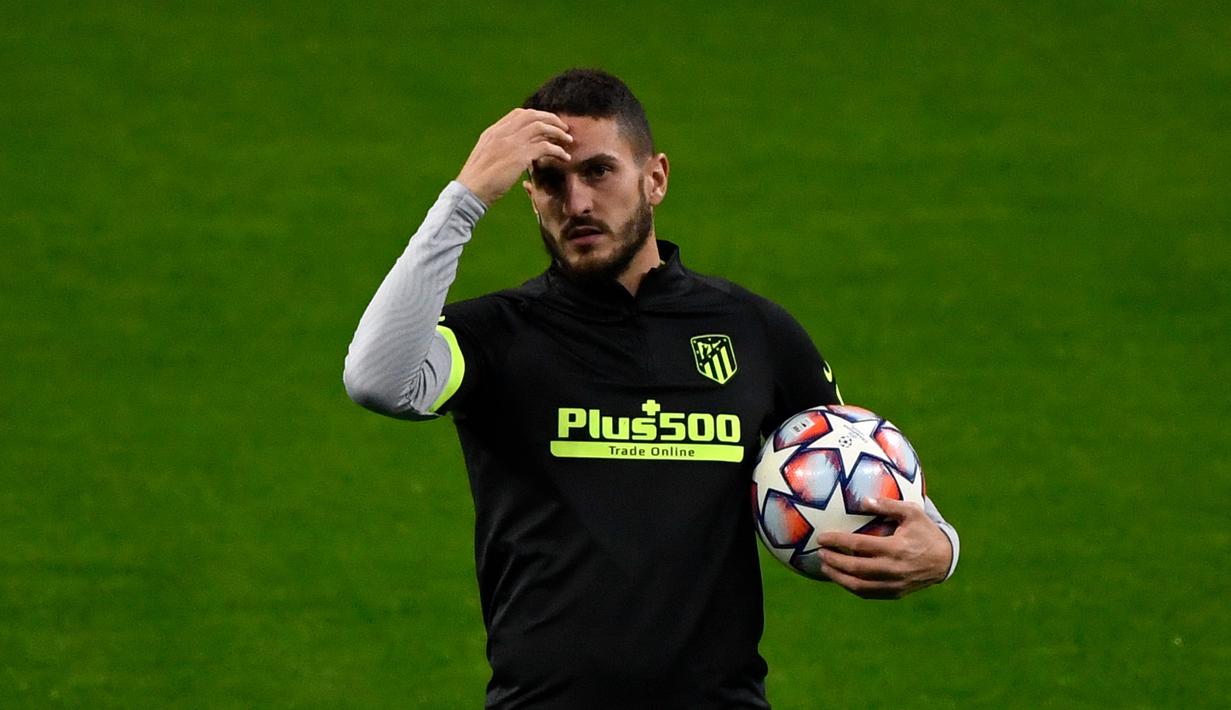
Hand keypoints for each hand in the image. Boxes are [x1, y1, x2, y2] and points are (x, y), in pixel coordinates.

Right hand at [456, 108, 572, 205]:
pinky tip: (564, 158)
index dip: (536, 116)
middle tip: (563, 128)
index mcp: (493, 132)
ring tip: (568, 140)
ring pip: (541, 127)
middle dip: (551, 119)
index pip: (518, 114)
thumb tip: (511, 151)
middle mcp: (502, 133)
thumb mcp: (484, 157)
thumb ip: (497, 148)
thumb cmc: (477, 181)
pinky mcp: (519, 156)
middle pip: (532, 116)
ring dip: (558, 132)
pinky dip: (558, 150)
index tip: (547, 123)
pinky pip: (545, 147)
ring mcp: (510, 143)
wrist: (470, 192)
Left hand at [816, 497, 952, 599]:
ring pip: (859, 585)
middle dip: (834, 561)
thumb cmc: (925, 531)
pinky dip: (852, 587)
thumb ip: (888, 506)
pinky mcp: (895, 593)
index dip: (838, 541)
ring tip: (825, 568)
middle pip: (855, 568)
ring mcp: (894, 584)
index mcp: (895, 548)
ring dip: (839, 578)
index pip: (859, 545)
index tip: (822, 538)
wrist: (945, 560)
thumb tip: (863, 500)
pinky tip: (841, 579)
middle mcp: (893, 569)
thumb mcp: (912, 513)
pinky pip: (869, 593)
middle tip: (820, 553)